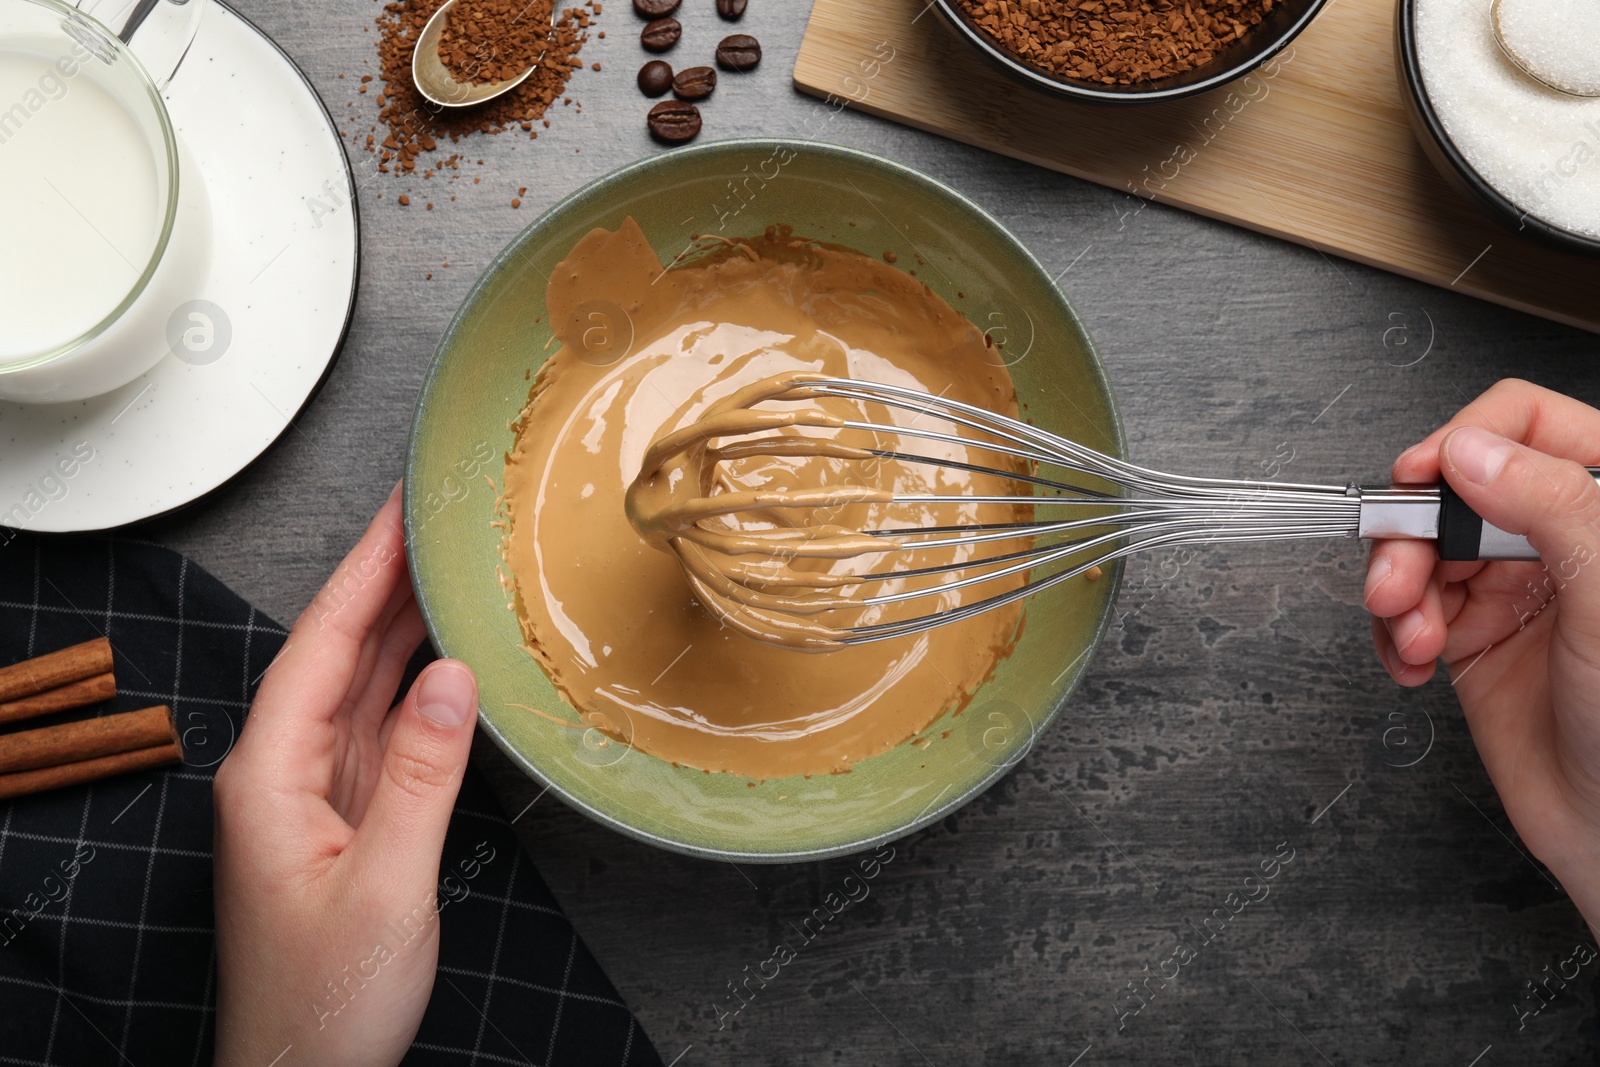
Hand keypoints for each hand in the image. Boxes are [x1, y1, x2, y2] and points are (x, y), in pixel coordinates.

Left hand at [212, 485, 478, 1066]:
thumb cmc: (326, 1001)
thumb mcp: (388, 887)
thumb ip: (424, 776)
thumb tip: (454, 676)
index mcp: (270, 777)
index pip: (322, 645)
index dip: (364, 570)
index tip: (400, 510)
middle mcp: (284, 774)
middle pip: (338, 654)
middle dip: (385, 581)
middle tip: (437, 518)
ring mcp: (315, 798)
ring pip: (362, 688)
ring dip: (403, 627)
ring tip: (449, 566)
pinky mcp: (347, 822)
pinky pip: (382, 733)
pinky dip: (416, 688)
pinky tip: (446, 659)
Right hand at [1366, 379, 1599, 931]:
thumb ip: (1550, 506)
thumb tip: (1470, 450)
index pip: (1529, 425)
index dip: (1468, 443)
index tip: (1425, 479)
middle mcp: (1560, 539)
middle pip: (1455, 490)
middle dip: (1413, 535)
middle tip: (1398, 581)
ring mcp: (1516, 587)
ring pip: (1421, 549)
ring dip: (1398, 592)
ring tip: (1411, 637)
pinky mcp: (1474, 638)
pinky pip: (1407, 610)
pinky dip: (1392, 634)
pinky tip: (1412, 662)